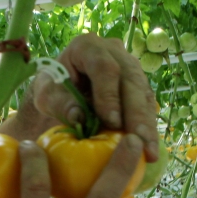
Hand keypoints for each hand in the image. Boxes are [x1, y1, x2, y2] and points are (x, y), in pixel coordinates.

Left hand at [7, 33, 159, 160]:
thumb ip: (60, 104)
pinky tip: (149, 148)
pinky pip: (146, 104)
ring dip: (147, 124)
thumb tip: (80, 118)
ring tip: (149, 151)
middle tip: (139, 141)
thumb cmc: (52, 88)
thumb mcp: (47, 95)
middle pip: (131, 80)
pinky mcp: (138, 83)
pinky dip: (147, 126)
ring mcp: (129, 65)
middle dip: (136, 113)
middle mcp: (114, 51)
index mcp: (87, 46)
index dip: (110, 95)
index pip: (104, 68)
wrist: (60, 86)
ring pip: (143, 92)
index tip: (112, 122)